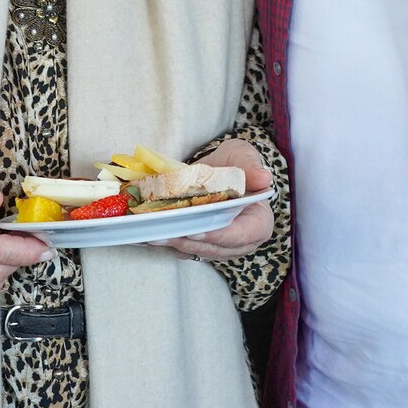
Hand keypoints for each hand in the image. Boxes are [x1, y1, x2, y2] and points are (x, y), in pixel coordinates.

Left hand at [151, 138, 275, 262]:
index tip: (197, 230)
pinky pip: (181, 248)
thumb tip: (264, 179)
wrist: (221, 170)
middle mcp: (239, 243)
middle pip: (212, 246)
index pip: (240, 235)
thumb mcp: (245, 157)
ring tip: (147, 235)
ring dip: (170, 244)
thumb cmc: (236, 163)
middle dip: (186, 240)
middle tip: (161, 233)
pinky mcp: (199, 245)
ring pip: (194, 250)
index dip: (219, 235)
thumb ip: (252, 167)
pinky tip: (143, 234)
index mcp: (258, 224)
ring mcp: (218, 247)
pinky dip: (164, 242)